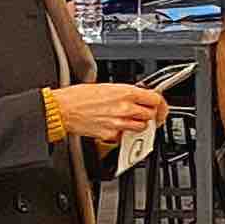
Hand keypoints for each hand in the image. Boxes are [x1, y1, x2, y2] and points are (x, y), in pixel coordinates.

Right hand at [49, 81, 169, 145]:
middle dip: (150, 115)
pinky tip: (118, 127)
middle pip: (151, 115)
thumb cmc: (79, 96)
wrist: (64, 109)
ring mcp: (118, 123)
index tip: (159, 107)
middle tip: (146, 115)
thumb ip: (125, 93)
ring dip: (140, 125)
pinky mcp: (110, 135)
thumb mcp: (107, 86)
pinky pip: (125, 136)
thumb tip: (136, 96)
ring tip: (132, 121)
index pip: (155, 99)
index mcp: (125, 92)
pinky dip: (124, 134)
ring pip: (141, 128)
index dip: (160, 104)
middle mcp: (125, 108)